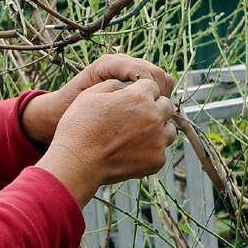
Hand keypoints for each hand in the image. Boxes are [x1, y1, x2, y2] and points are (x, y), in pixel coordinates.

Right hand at [35, 78, 177, 205]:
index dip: (140, 90)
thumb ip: (112, 84)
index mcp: (139, 97)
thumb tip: (123, 84)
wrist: (78, 162)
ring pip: (169, 129)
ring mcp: (158, 140)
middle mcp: (154, 116)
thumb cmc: (80, 127)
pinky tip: (132, 150)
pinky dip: (151, 149)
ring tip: (137, 134)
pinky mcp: (157, 160)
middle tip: (134, 116)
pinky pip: (161, 150)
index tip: (130, 98)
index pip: (151, 85)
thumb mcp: (89, 95)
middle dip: (153, 107)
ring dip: (158, 128)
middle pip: (166, 106)